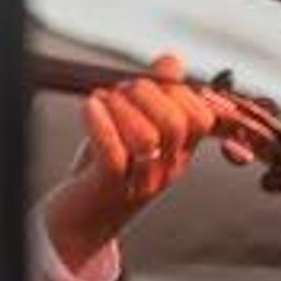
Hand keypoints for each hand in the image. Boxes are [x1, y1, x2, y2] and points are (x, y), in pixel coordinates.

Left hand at [43, 55, 252, 261]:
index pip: (201, 116)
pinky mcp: (108, 186)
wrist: (78, 220)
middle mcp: (168, 167)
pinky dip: (100, 122)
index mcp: (180, 151)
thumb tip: (172, 60)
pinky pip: (114, 153)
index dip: (175, 91)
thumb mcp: (131, 126)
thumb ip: (154, 95)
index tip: (146, 86)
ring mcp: (141, 179)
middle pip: (177, 123)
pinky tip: (89, 106)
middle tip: (120, 92)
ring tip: (101, 101)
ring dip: (120, 106)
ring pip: (147, 136)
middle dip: (146, 93)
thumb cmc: (105, 167)